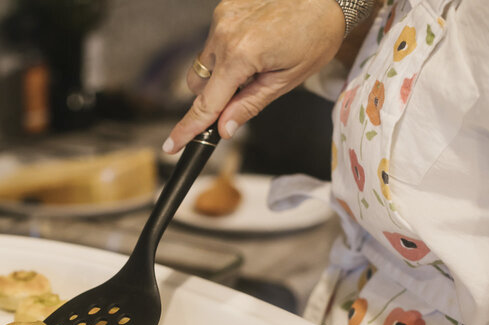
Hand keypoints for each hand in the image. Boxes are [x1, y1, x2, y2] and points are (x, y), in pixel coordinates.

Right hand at [163, 0, 345, 152]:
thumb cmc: (316, 34)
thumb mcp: (287, 80)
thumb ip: (249, 105)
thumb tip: (224, 128)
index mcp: (240, 55)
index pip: (206, 103)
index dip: (189, 128)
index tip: (172, 146)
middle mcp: (224, 34)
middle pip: (198, 83)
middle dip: (214, 93)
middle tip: (248, 86)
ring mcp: (222, 17)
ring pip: (206, 61)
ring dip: (223, 69)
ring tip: (258, 58)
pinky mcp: (225, 7)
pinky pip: (216, 40)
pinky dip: (230, 48)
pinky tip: (257, 41)